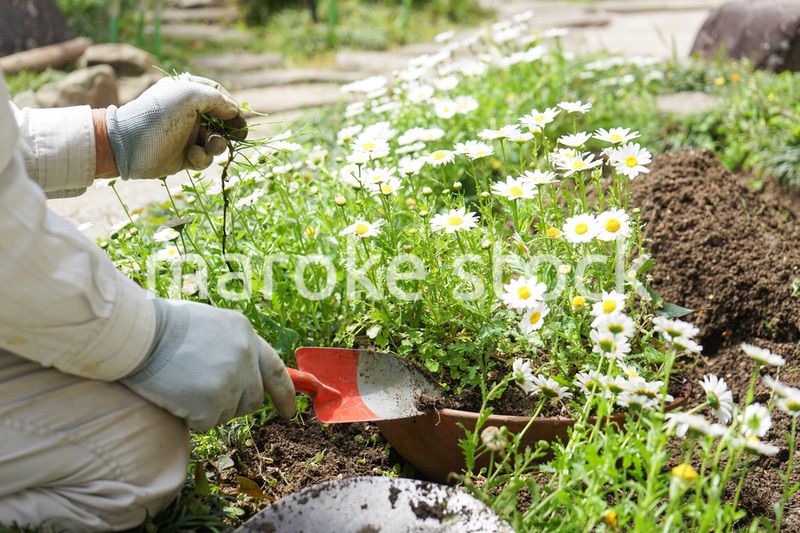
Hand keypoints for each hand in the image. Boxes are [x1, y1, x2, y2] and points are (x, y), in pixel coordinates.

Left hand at [105, 74, 247, 179]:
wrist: (127, 146)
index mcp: (188, 93)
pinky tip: (190, 155)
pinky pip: (204, 158)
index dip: (231, 106)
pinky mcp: (185, 156)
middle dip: (230, 128)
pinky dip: (201, 158)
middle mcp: (189, 113)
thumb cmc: (158, 115)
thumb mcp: (188, 95)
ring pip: (216, 141)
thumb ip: (217, 99)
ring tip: (209, 146)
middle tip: (238, 136)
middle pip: (222, 121)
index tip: (239, 117)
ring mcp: (187, 135)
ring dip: (217, 145)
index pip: (218, 95)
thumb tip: (234, 110)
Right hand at [122, 299, 295, 430]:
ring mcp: (230, 382)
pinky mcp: (210, 404)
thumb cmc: (163, 326)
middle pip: (253, 399)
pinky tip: (176, 395)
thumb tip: (246, 374)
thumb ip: (233, 346)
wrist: (136, 334)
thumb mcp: (211, 324)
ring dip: (209, 408)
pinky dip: (191, 417)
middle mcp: (244, 357)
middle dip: (235, 403)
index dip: (286, 394)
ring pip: (228, 413)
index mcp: (246, 334)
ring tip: (185, 384)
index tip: (291, 412)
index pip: (277, 370)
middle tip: (206, 393)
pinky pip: (206, 423)